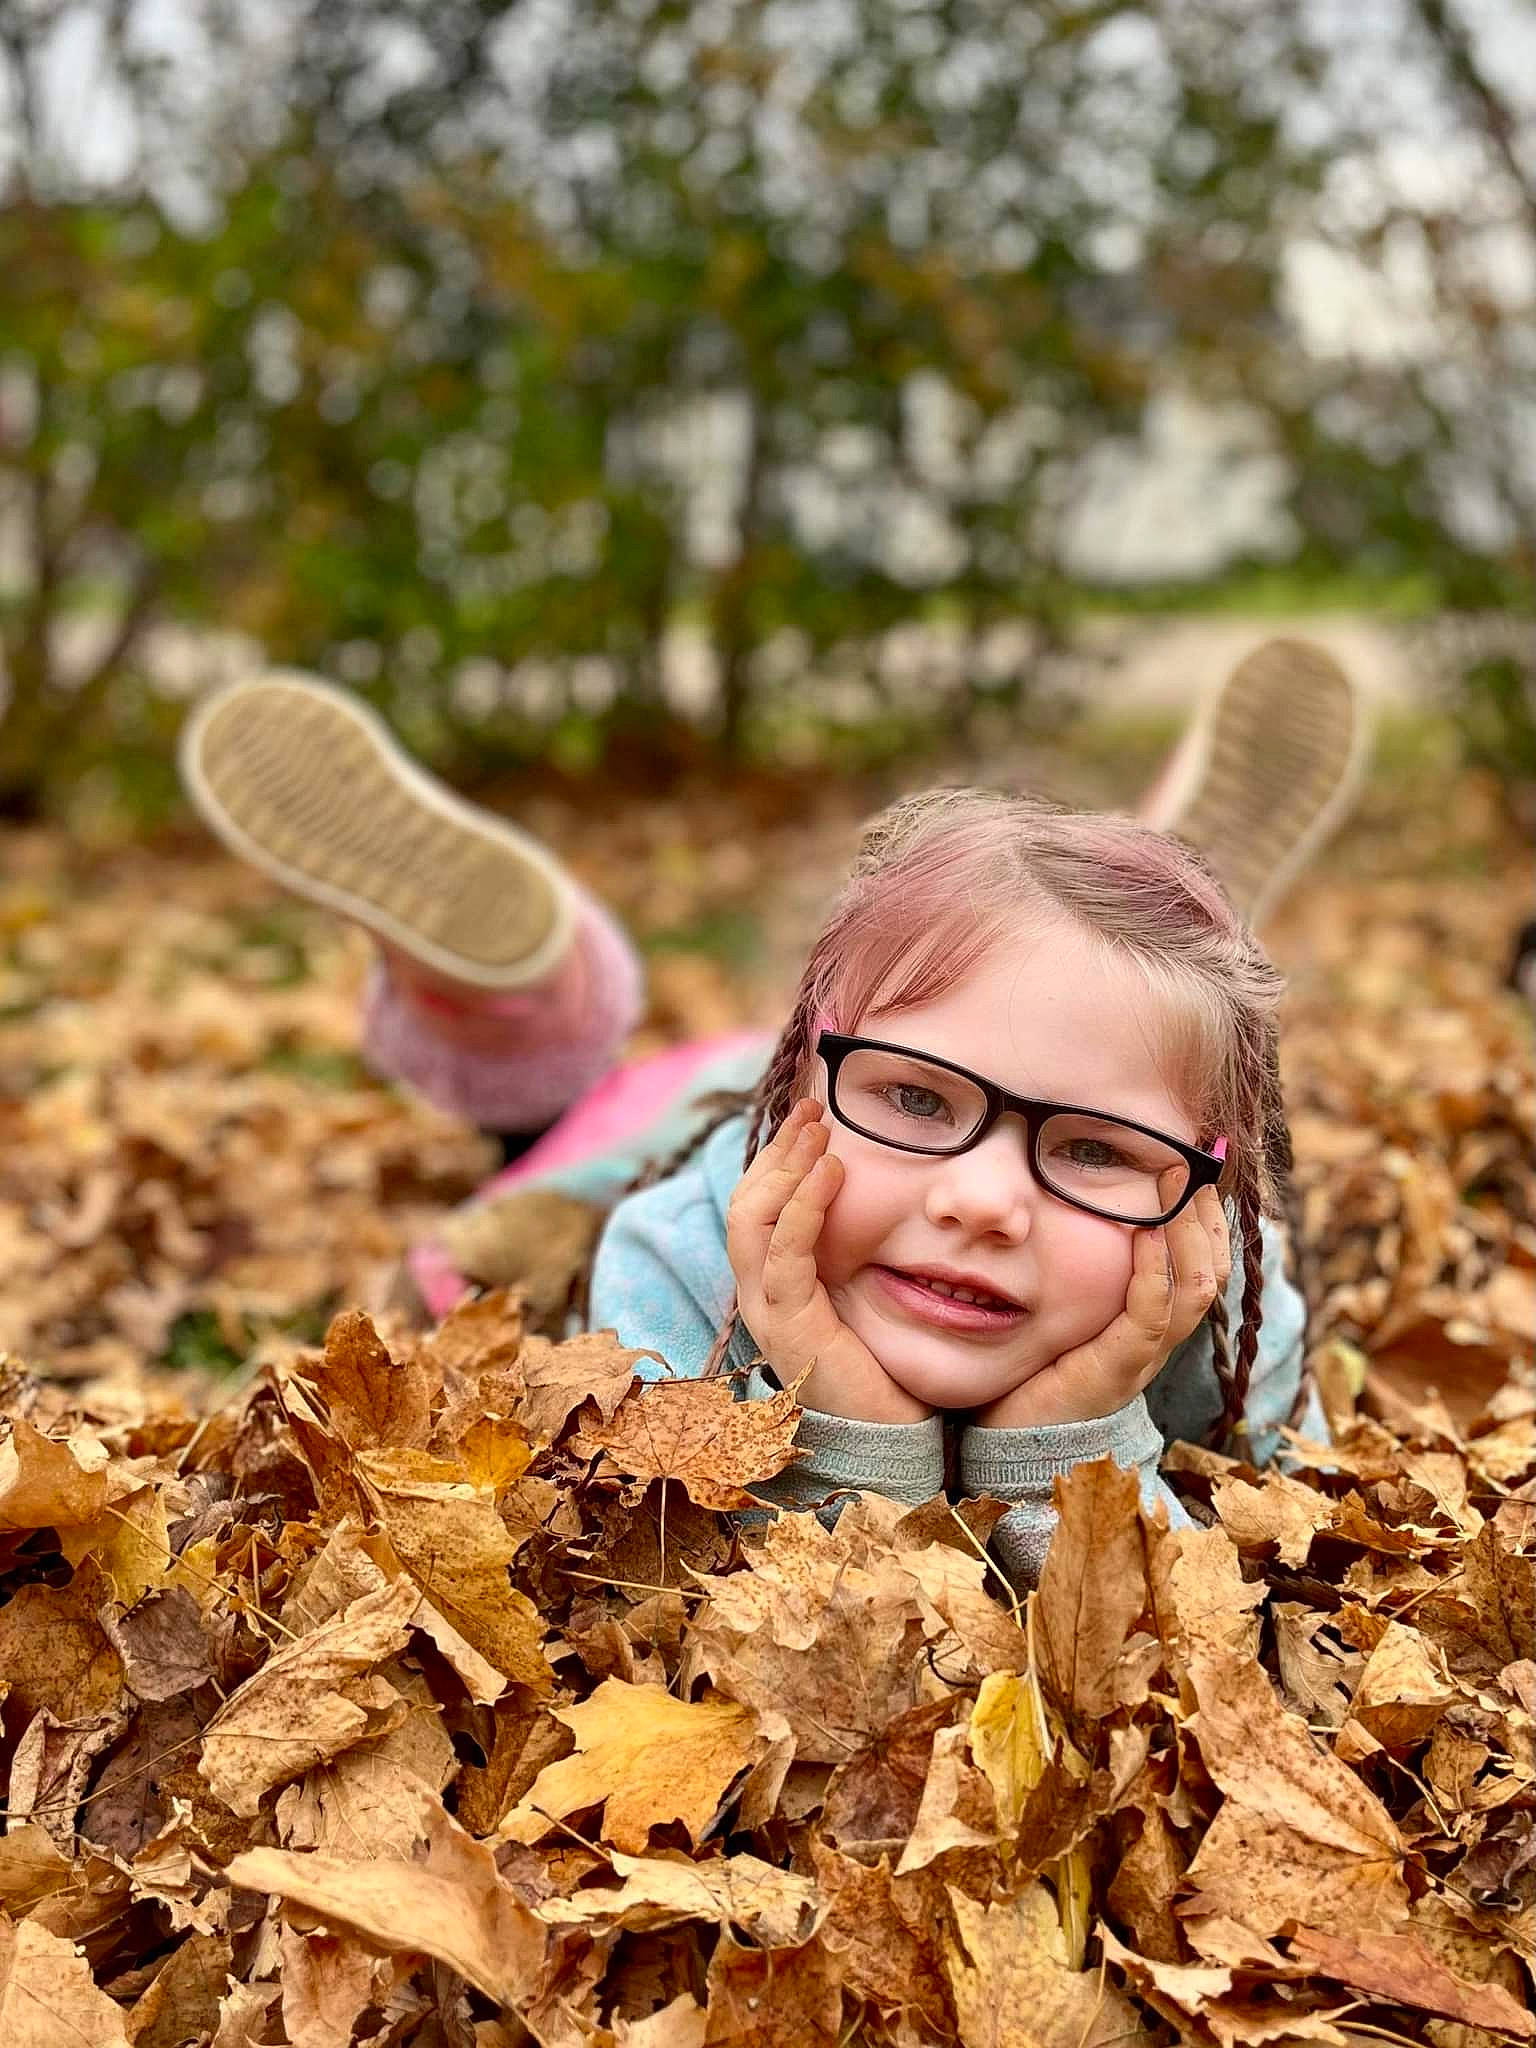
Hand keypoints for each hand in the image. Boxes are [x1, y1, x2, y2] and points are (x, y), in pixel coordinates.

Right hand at [726, 1099, 933, 1423]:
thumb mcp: (864, 1293)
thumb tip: (875, 1192)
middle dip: (777, 1149)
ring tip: (822, 1132)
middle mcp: (758, 1295)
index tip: (810, 1116)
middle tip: (813, 1107)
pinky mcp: (790, 1327)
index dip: (776, 1156)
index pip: (756, 1206)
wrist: (892, 1441)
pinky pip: (784, 1254)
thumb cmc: (886, 1367)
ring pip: (751, 1220)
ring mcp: (767, 1312)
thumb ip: (855, 1251)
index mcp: (772, 1286)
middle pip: (744, 1202)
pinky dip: (804, 1206)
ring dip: (786, 1166)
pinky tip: (832, 1174)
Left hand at [971, 1172, 1231, 1428]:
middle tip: (1193, 1167)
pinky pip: (1150, 1315)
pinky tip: (1146, 1231)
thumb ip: (1082, 1273)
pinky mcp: (1116, 1370)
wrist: (1012, 1444)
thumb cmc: (1034, 1372)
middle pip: (1210, 1274)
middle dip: (1206, 1217)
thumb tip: (1076, 1209)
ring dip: (1189, 1232)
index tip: (1195, 1173)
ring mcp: (1142, 1358)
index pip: (1201, 1268)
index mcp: (1150, 1327)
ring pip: (1193, 1289)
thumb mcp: (1067, 1313)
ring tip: (1177, 1185)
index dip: (1206, 1221)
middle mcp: (1157, 1342)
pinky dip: (1153, 1270)